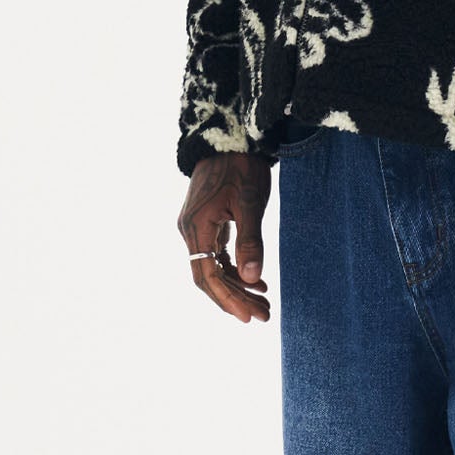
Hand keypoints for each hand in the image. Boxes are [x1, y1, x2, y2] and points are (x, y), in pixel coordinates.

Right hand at [179, 150, 272, 324]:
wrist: (231, 137)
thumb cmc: (242, 166)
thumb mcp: (251, 202)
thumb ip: (251, 241)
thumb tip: (253, 279)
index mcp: (196, 227)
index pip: (208, 276)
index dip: (229, 299)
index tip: (250, 317)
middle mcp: (190, 231)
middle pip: (208, 277)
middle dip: (235, 299)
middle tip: (264, 316)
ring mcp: (195, 227)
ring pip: (213, 268)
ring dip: (237, 287)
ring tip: (264, 303)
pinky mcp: (205, 223)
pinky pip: (216, 255)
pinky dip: (235, 270)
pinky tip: (257, 281)